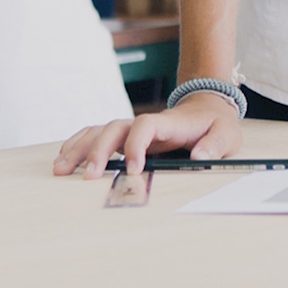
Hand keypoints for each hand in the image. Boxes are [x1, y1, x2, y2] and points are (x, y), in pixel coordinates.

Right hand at [54, 93, 243, 178]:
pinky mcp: (125, 137)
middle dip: (98, 151)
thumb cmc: (216, 124)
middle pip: (114, 128)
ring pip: (99, 132)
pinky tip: (63, 159)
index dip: (137, 145)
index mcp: (169, 123)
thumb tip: (199, 157)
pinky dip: (78, 144)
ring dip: (79, 148)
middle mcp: (145, 124)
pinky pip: (96, 136)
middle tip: (88, 177)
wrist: (208, 110)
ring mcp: (132, 129)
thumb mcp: (226, 133)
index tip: (135, 170)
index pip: (146, 126)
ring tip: (60, 170)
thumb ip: (215, 145)